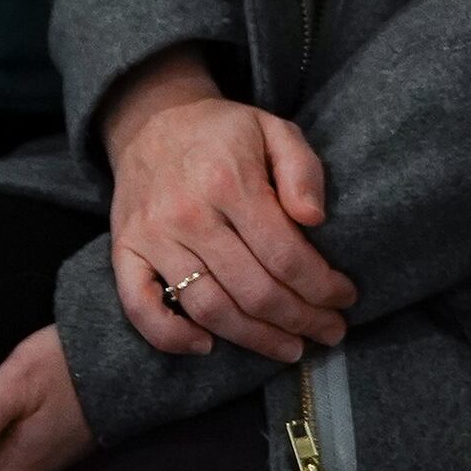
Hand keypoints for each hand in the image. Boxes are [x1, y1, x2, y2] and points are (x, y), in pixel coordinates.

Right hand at [99, 48, 354, 361]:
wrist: (152, 121)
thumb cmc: (223, 132)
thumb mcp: (274, 129)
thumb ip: (302, 170)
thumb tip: (315, 218)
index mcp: (229, 181)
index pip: (285, 254)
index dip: (322, 286)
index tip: (346, 298)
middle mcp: (188, 214)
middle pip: (253, 290)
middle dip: (301, 320)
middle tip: (329, 332)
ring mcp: (152, 237)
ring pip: (209, 308)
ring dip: (255, 339)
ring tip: (290, 348)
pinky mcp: (125, 252)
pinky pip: (141, 308)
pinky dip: (172, 337)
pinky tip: (208, 347)